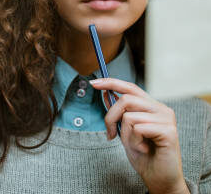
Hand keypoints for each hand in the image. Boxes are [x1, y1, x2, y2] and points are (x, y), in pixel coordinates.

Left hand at [89, 78, 188, 193]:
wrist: (160, 180)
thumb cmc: (144, 156)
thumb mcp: (125, 131)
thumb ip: (119, 113)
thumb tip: (105, 94)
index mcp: (152, 106)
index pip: (130, 87)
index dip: (111, 83)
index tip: (93, 83)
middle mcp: (161, 108)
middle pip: (125, 99)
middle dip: (111, 117)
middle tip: (110, 133)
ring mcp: (166, 119)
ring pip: (129, 115)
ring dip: (125, 134)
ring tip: (136, 145)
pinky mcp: (169, 131)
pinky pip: (138, 128)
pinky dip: (134, 142)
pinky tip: (144, 150)